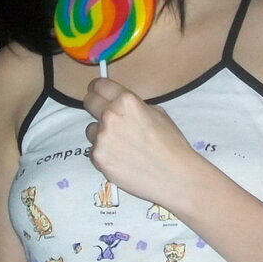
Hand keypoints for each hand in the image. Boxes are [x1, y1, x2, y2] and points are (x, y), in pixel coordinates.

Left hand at [82, 77, 202, 204]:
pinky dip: (104, 154)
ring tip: (122, 146)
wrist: (174, 176)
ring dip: (101, 134)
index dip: (98, 88)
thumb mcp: (158, 113)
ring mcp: (102, 137)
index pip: (100, 85)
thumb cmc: (171, 145)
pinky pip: (94, 151)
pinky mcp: (98, 157)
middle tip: (102, 114)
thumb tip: (120, 105)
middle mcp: (111, 116)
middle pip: (89, 101)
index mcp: (127, 101)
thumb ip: (134, 106)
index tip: (96, 91)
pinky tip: (121, 159)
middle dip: (94, 105)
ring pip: (91, 129)